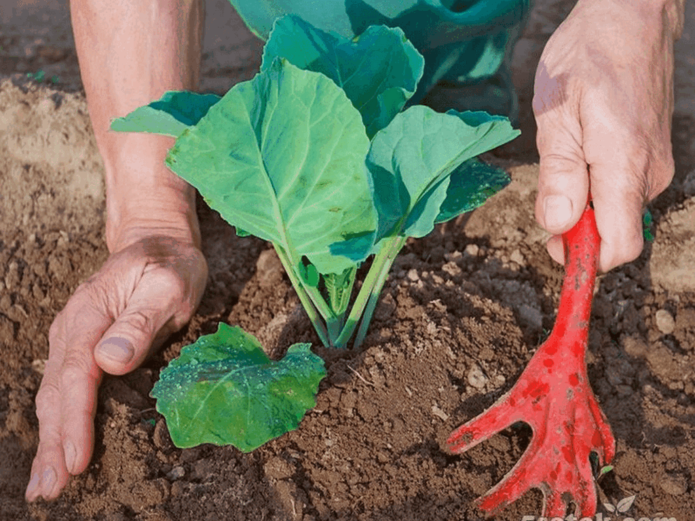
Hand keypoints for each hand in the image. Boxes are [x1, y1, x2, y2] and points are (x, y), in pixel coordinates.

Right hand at [25, 232, 206, 500]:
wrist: (157, 243)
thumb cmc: (170, 265)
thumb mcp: (168, 285)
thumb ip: (141, 321)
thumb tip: (110, 361)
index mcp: (92, 313)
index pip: (77, 375)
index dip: (75, 420)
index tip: (75, 459)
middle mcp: (73, 328)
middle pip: (56, 392)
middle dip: (52, 443)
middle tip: (47, 490)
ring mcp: (73, 337)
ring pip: (54, 394)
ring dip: (49, 439)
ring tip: (44, 483)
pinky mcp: (81, 346)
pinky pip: (64, 388)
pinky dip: (58, 421)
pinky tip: (57, 447)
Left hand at [532, 0, 678, 271]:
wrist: (629, 16)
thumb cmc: (587, 58)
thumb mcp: (557, 115)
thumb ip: (559, 175)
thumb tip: (558, 227)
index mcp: (625, 167)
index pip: (619, 245)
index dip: (586, 260)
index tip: (555, 251)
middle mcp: (649, 172)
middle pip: (615, 233)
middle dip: (577, 232)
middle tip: (546, 200)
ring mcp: (654, 163)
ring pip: (616, 211)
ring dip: (584, 206)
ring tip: (563, 161)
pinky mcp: (651, 153)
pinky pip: (622, 190)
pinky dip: (596, 188)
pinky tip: (579, 155)